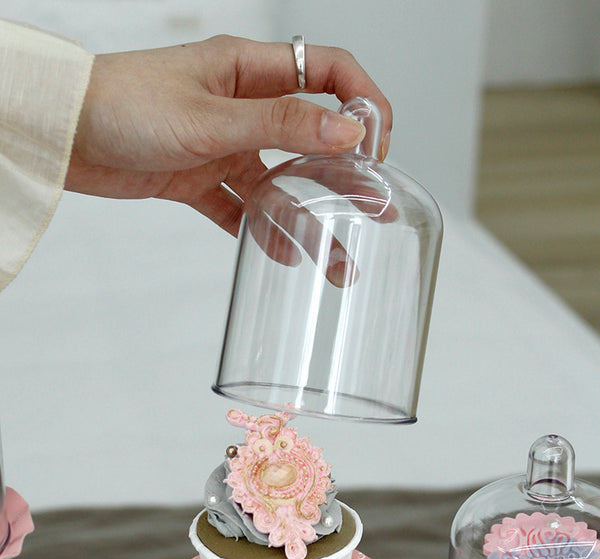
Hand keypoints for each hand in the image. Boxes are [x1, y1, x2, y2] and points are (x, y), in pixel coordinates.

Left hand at [66, 35, 392, 238]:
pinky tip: (282, 254)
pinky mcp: (199, 179)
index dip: (361, 103)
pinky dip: (260, 231)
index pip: (326, 72)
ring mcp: (222, 145)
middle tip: (375, 206)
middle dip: (345, 174)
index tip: (377, 146)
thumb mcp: (211, 115)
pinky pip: (240, 209)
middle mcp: (241, 106)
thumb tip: (346, 130)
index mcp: (248, 70)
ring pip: (278, 183)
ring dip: (307, 219)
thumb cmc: (123, 104)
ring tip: (334, 258)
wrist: (63, 135)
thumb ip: (281, 124)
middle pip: (310, 137)